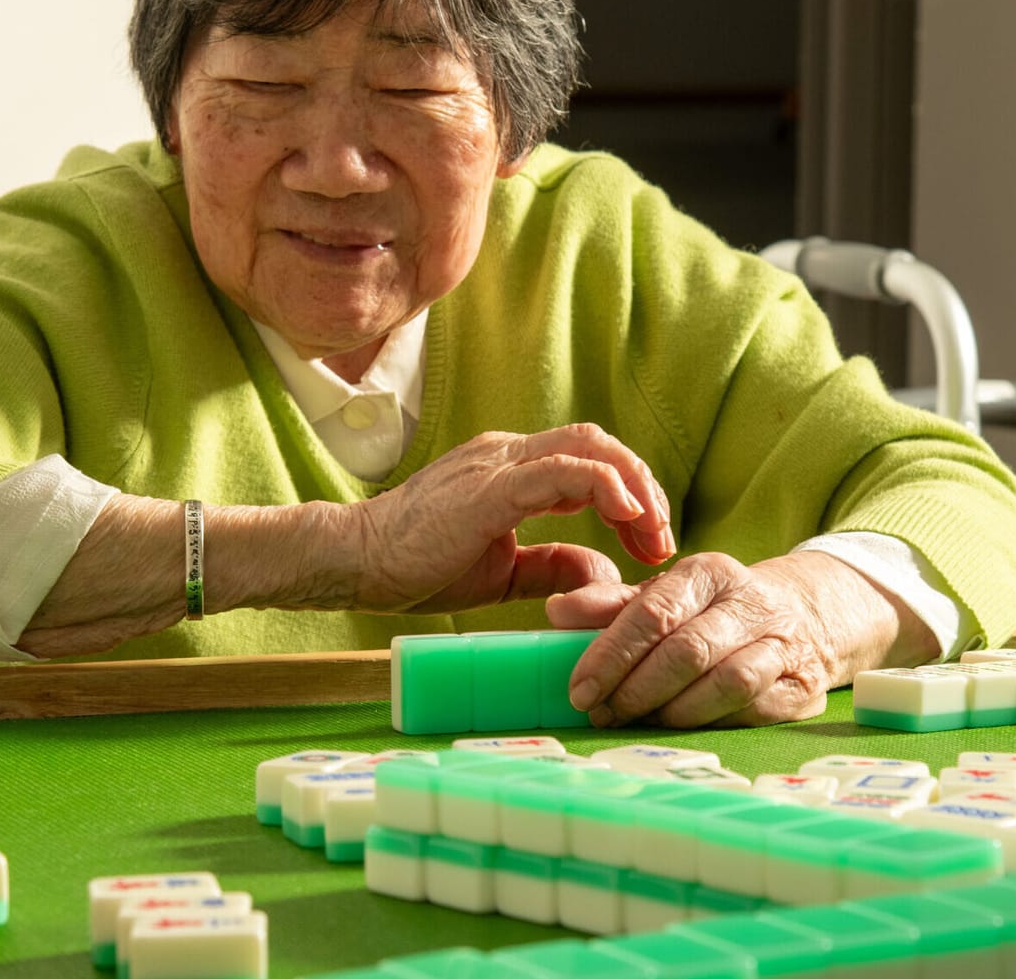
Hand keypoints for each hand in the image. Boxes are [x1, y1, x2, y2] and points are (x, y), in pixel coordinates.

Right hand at [348, 423, 674, 614]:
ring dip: (635, 487)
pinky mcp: (490, 487)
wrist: (354, 563)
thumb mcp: (502, 572)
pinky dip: (605, 486)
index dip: (630, 494)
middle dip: (643, 487)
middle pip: (599, 443)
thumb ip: (552, 566)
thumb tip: (604, 572)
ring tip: (652, 533)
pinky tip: (627, 518)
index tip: (648, 543)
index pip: (588, 459)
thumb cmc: (415, 566)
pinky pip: (562, 471)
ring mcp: (498, 464)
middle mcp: (507, 453)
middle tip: (661, 540)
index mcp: (509, 469)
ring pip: (590, 447)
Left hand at [546, 549, 934, 726]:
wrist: (807, 614)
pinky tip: (678, 727)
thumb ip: (610, 604)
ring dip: (672, 711)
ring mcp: (780, 645)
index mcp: (708, 573)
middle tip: (600, 712)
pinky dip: (711, 723)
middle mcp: (749, 603)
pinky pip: (753, 711)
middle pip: (687, 651)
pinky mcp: (801, 686)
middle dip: (636, 688)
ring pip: (725, 683)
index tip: (579, 688)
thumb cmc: (716, 610)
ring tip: (635, 721)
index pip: (654, 612)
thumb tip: (556, 611)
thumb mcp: (666, 595)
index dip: (611, 654)